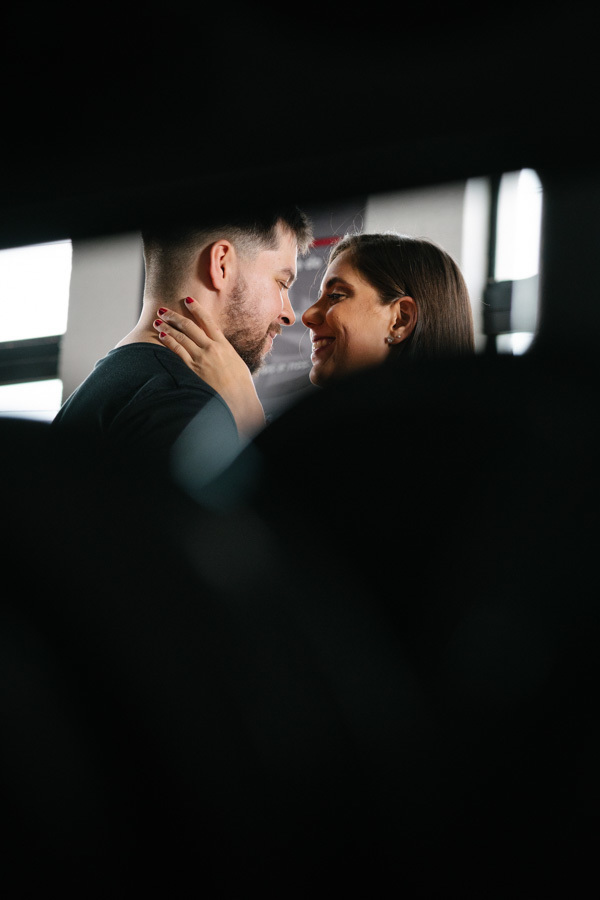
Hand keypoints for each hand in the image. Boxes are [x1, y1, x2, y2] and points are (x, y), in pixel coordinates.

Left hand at [153, 298, 265, 437]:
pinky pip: (179, 352)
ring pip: (181, 337)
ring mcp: (202, 358)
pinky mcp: (193, 369)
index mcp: (224, 345)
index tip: (187, 300)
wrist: (238, 399)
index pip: (208, 321)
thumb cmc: (240, 384)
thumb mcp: (236, 362)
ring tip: (157, 321)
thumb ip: (225, 352)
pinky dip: (169, 342)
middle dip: (175, 316)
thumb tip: (218, 347)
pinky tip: (161, 336)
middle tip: (164, 310)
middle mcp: (212, 348)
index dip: (196, 309)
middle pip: (190, 326)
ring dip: (167, 327)